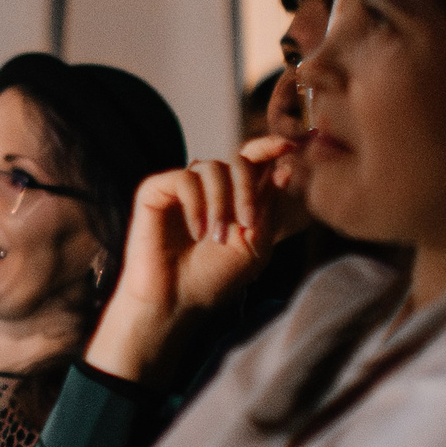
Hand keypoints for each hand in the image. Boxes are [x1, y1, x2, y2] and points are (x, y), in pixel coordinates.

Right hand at [85, 137, 307, 386]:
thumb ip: (269, 209)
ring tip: (216, 237)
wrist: (175, 302)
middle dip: (248, 189)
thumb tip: (284, 170)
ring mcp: (181, 188)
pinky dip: (196, 204)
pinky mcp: (155, 192)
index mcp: (234, 197)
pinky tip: (196, 231)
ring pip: (212, 167)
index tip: (290, 145)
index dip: (270, 147)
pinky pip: (184, 178)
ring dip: (221, 203)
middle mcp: (208, 188)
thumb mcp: (255, 247)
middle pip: (237, 160)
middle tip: (247, 224)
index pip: (253, 160)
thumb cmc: (213, 280)